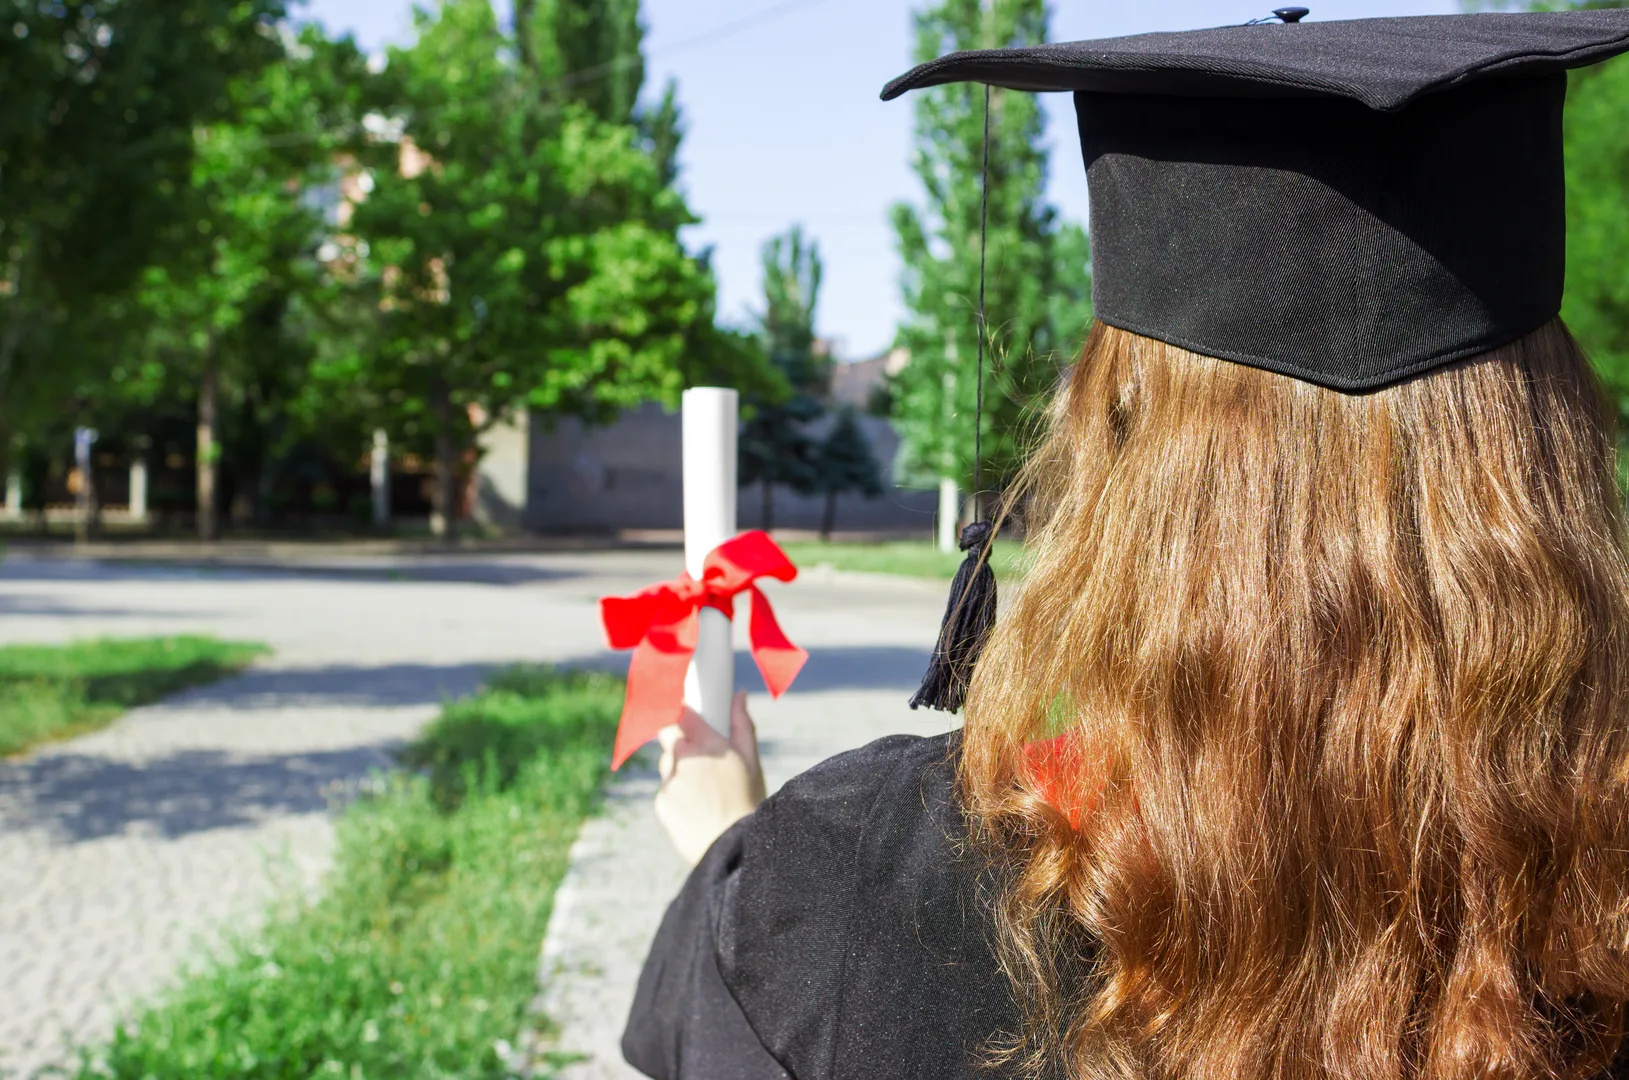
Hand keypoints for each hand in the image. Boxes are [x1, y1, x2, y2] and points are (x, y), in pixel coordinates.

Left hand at [654, 692, 765, 864]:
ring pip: (666, 764)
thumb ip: (742, 724)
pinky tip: (696, 808)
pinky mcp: (661, 802)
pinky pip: (666, 789)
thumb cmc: (749, 802)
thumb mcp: (752, 761)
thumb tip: (738, 695)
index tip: (688, 714)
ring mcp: (670, 781)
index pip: (683, 713)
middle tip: (696, 752)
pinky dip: (676, 793)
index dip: (683, 712)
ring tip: (702, 789)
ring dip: (678, 768)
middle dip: (677, 738)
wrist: (734, 849)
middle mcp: (685, 758)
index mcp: (709, 744)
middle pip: (667, 735)